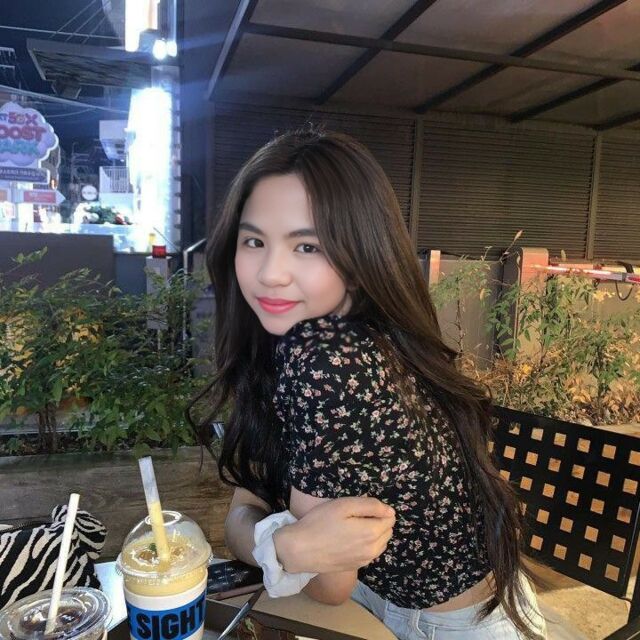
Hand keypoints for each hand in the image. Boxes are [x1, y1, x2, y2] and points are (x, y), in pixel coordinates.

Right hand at [273, 496, 394, 573]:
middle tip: (355, 516)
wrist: (300, 550)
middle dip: (378, 521)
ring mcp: (364, 561)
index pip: (390, 518)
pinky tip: (348, 539)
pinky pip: (370, 553)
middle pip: (387, 531)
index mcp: (372, 533)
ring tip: (352, 526)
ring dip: (373, 533)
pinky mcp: (355, 567)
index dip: (378, 509)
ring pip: (380, 543)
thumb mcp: (344, 505)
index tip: (361, 507)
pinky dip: (366, 544)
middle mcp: (373, 550)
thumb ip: (370, 506)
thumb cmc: (320, 523)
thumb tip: (390, 511)